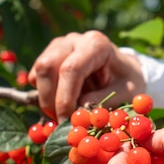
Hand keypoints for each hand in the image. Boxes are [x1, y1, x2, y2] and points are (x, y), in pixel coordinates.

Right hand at [28, 31, 144, 121]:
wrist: (124, 70)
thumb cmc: (127, 81)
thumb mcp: (126, 93)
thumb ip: (104, 100)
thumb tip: (79, 112)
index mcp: (96, 44)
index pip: (71, 69)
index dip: (65, 98)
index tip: (67, 122)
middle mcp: (75, 40)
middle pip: (47, 66)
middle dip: (50, 100)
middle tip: (61, 123)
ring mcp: (59, 45)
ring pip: (38, 71)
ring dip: (45, 99)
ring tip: (62, 116)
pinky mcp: (50, 55)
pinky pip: (36, 75)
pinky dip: (43, 94)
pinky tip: (60, 104)